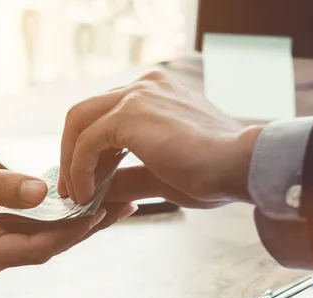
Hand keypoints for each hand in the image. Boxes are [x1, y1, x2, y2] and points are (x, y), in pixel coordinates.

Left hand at [58, 69, 263, 207]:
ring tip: (76, 195)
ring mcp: (136, 95)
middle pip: (85, 114)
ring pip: (79, 122)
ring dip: (71, 161)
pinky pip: (87, 141)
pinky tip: (87, 194)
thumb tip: (99, 193)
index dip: (89, 150)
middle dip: (72, 153)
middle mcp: (143, 86)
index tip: (86, 179)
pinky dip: (79, 169)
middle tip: (71, 188)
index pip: (105, 116)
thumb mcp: (159, 176)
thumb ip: (126, 178)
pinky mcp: (129, 113)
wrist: (241, 166)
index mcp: (154, 94)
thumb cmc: (212, 173)